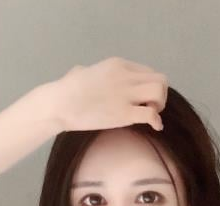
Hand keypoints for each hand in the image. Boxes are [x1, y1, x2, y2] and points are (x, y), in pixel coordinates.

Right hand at [53, 56, 167, 131]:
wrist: (59, 104)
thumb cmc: (64, 90)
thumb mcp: (80, 72)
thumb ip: (88, 71)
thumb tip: (82, 72)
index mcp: (118, 65)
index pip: (148, 71)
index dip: (150, 85)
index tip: (143, 98)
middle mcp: (125, 76)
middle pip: (160, 80)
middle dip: (160, 95)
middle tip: (150, 107)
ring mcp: (126, 94)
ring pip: (159, 92)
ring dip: (159, 105)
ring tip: (150, 114)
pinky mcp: (124, 113)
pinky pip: (151, 114)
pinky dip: (156, 121)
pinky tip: (154, 126)